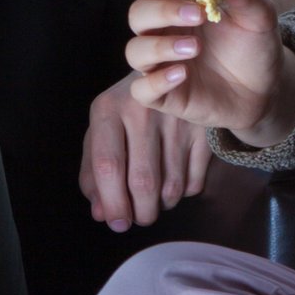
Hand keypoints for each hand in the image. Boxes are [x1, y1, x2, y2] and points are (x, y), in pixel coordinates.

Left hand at [79, 81, 228, 231]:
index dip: (112, 202)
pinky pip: (195, 179)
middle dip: (140, 212)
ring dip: (162, 205)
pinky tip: (174, 184)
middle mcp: (141, 110)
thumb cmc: (124, 112)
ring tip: (154, 202)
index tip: (116, 223)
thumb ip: (92, 173)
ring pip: (172, 185)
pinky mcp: (202, 128)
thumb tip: (102, 215)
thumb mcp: (100, 133)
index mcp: (107, 109)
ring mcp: (176, 118)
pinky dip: (184, 193)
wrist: (166, 70)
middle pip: (143, 181)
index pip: (107, 166)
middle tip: (138, 219)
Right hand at [113, 0, 291, 143]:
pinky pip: (142, 90)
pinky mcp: (164, 95)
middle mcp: (160, 33)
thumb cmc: (252, 48)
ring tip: (194, 47)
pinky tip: (182, 74)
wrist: (264, 90)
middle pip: (137, 15)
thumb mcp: (259, 19)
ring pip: (135, 52)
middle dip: (164, 11)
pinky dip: (157, 81)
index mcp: (175, 6)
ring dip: (159, 46)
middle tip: (199, 15)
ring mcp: (159, 65)